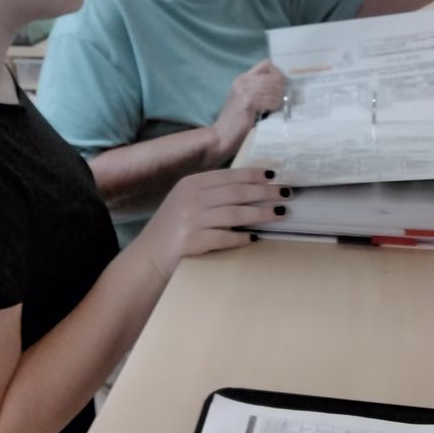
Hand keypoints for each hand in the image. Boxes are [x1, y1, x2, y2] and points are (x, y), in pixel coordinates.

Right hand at [134, 167, 288, 272]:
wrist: (148, 257)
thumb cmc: (172, 230)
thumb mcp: (186, 202)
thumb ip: (210, 193)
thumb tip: (250, 187)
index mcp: (190, 184)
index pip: (229, 176)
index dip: (253, 175)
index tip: (274, 175)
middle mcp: (190, 198)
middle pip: (236, 192)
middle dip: (264, 192)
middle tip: (286, 193)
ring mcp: (191, 219)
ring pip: (235, 213)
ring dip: (260, 213)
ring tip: (279, 214)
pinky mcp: (192, 240)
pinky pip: (224, 237)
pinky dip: (241, 237)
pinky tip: (255, 238)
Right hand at [212, 59, 285, 159]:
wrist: (221, 135)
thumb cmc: (235, 121)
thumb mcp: (245, 100)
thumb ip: (258, 90)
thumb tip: (281, 87)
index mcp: (242, 78)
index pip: (266, 64)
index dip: (277, 73)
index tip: (281, 85)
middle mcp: (243, 81)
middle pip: (273, 76)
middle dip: (281, 89)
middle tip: (282, 100)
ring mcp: (245, 90)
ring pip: (274, 88)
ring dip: (278, 99)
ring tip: (275, 108)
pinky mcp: (249, 101)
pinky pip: (271, 99)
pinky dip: (274, 106)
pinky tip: (270, 112)